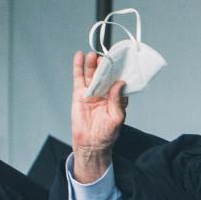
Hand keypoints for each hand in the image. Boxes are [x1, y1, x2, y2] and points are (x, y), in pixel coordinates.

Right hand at [71, 51, 126, 182]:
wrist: (90, 143)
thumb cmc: (107, 134)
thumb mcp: (116, 118)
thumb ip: (117, 101)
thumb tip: (120, 84)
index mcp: (117, 98)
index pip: (119, 81)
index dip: (120, 71)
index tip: (121, 61)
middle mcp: (105, 93)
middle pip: (105, 75)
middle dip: (106, 65)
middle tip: (106, 57)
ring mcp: (92, 92)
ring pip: (92, 74)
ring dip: (93, 64)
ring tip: (93, 55)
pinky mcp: (79, 94)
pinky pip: (79, 78)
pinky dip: (79, 67)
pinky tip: (80, 56)